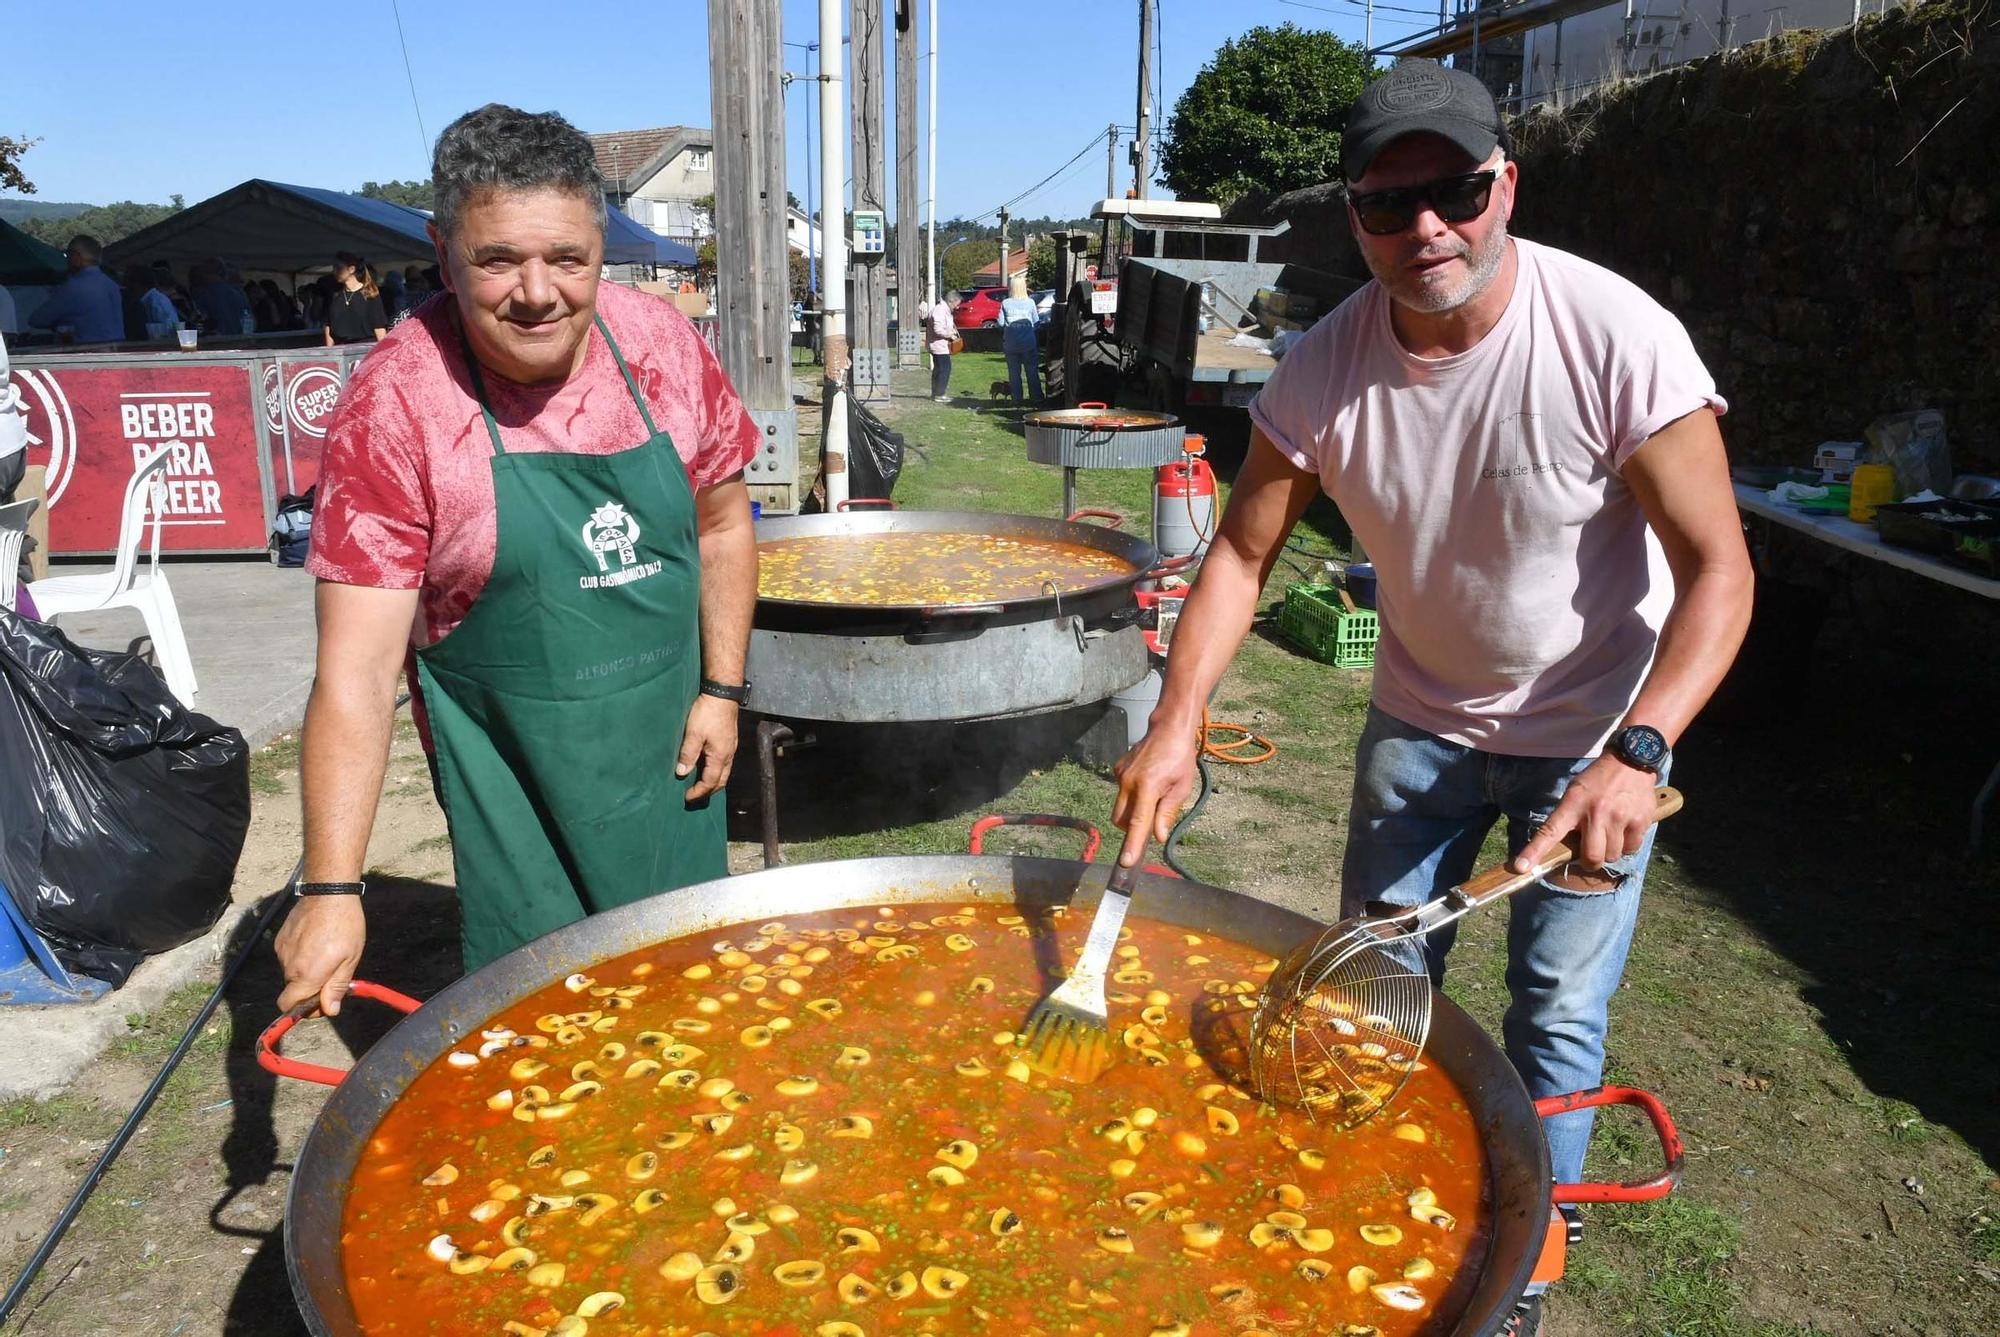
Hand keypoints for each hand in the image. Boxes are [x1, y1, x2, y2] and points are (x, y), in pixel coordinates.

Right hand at [274, 894, 365, 1015]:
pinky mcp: (279, 939)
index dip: (304, 1010)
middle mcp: (288, 966)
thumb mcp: (349, 959)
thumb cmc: (344, 925)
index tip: (322, 1001)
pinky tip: (315, 942)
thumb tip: (329, 1010)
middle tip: (330, 975)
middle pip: (292, 990)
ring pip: (291, 973)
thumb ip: (336, 986)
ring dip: (305, 972)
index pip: (288, 1006)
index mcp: (306, 975)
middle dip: (309, 989)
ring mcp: (282, 952)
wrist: (328, 893)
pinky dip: (299, 957)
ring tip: (325, 953)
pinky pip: (288, 957)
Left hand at [677, 693, 739, 800]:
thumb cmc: (708, 713)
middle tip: (695, 795)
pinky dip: (716, 770)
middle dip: (708, 791)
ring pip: (724, 772)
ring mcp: (731, 748)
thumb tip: (682, 773)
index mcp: (720, 756)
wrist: (723, 694)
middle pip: (721, 781)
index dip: (699, 792)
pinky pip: (725, 763)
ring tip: (700, 784)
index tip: (687, 798)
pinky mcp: (730, 740)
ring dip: (713, 781)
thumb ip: (688, 754)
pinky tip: (707, 766)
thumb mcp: (693, 733)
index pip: (710, 782)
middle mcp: (728, 755)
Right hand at [1111, 719, 1200, 867]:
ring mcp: (1120, 775)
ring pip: (1120, 807)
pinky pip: (1122, 793)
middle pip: (1121, 820)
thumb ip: (1168, 813)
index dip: (1132, 845)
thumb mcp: (1181, 787)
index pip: (1137, 823)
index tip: (1126, 862)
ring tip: (1154, 797)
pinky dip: (1132, 796)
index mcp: (1148, 787)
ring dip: (1133, 812)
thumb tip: (1157, 836)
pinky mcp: (1117, 769)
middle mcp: (1128, 782)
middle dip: (1132, 829)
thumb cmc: (1180, 758)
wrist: (1168, 728)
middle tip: (1152, 823)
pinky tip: (1148, 782)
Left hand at [1512, 755, 1661, 873]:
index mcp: (1573, 804)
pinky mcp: (1640, 821)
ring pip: (1612, 856)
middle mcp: (1596, 813)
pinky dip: (1626, 846)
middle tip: (1591, 850)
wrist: (1630, 761)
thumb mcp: (1575, 792)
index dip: (1535, 852)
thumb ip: (1568, 818)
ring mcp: (1619, 818)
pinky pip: (1631, 849)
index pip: (1549, 832)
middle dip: (1589, 861)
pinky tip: (1624, 830)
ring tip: (1609, 833)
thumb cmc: (1598, 781)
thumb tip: (1564, 849)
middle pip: (1591, 857)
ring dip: (1609, 852)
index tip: (1521, 868)